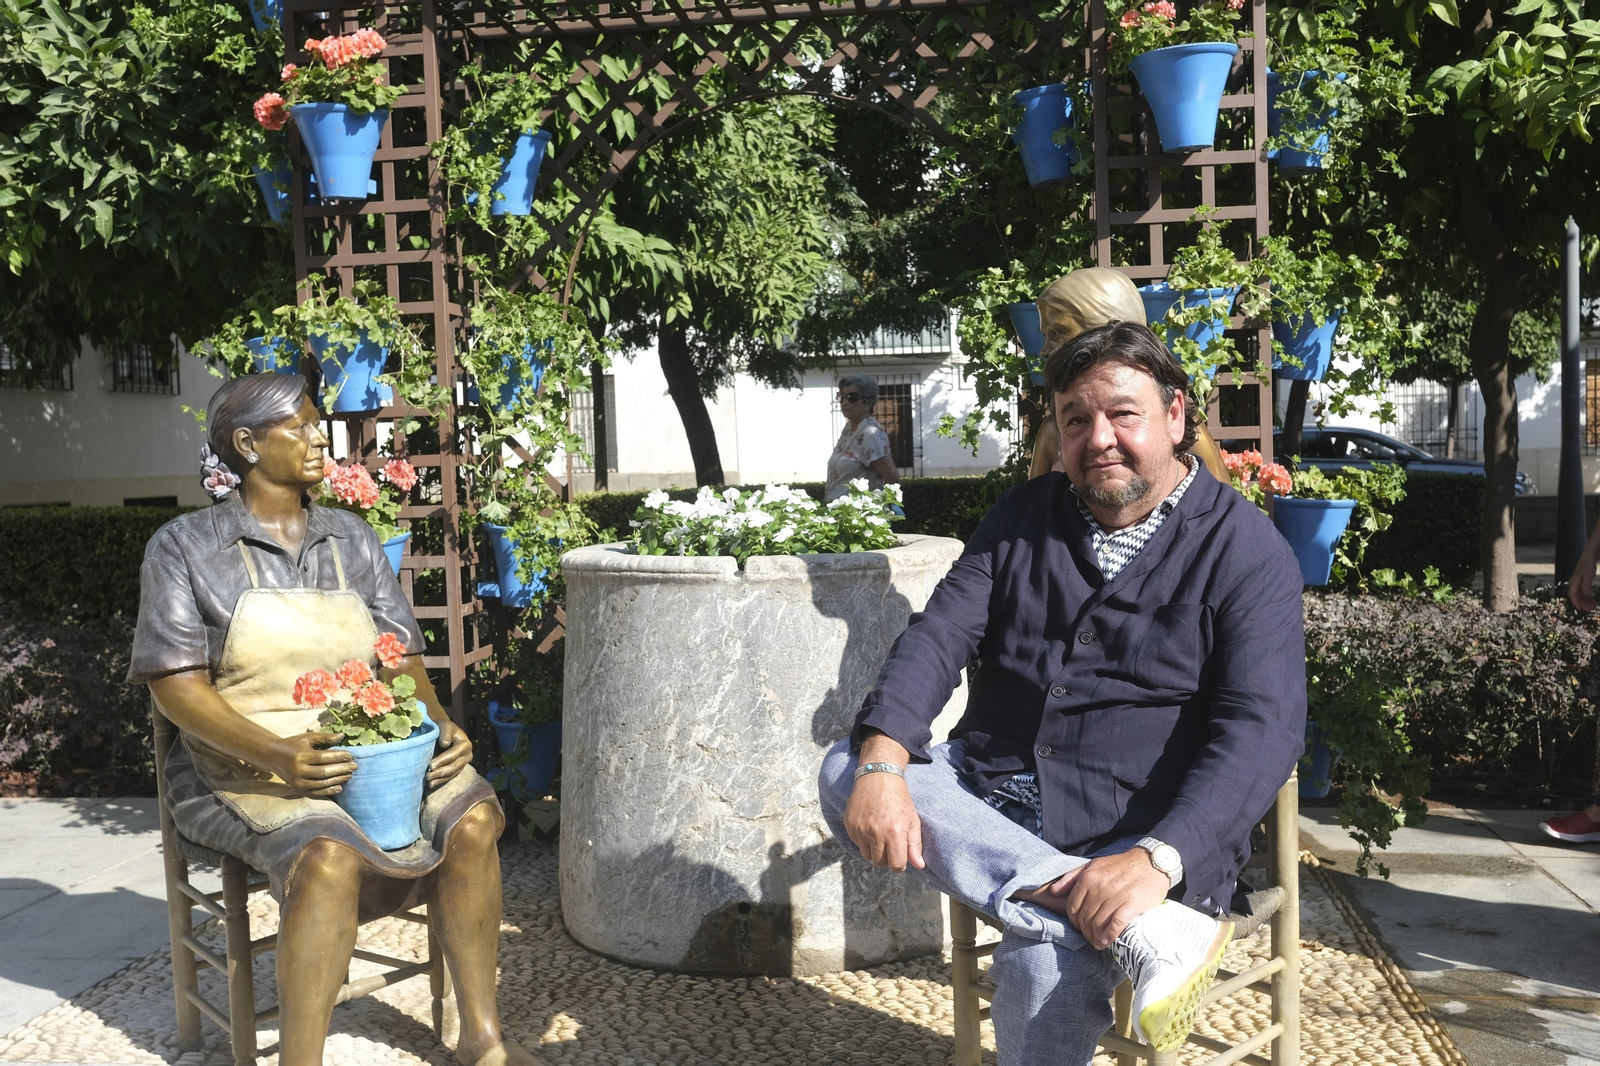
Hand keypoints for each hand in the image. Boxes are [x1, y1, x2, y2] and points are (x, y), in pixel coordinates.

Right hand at [272, 732, 355, 796]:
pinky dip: (328, 790)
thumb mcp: (307, 738)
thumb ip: (325, 737)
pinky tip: (339, 787)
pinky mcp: (298, 789)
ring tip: (349, 775)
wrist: (273, 757)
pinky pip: (316, 792)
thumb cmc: (293, 745)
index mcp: (301, 756)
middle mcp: (299, 770)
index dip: (338, 757)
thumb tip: (342, 736)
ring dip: (338, 779)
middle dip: (341, 769)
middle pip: (324, 772)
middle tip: (354, 766)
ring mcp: (298, 782)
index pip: (323, 758)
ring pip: (322, 783)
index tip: (350, 755)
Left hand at [427, 719, 472, 786]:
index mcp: (465, 745)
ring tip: (428, 781)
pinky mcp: (458, 769)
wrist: (445, 732)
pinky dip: (440, 781)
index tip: (430, 766)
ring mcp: (463, 764)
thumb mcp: (445, 726)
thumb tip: (444, 744)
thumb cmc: (444, 728)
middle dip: (440, 772)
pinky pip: (449, 777)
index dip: (442, 761)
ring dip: (439, 779)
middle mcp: (467, 756)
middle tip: (427, 775)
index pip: (453, 755)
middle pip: (453, 767)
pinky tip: (431, 785)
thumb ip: (445, 732)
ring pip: (451, 774)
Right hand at [843, 771, 924, 871]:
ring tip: (880, 835)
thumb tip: (919, 866)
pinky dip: (863, 841)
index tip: (900, 857)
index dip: (899, 864)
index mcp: (894, 833)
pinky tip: (870, 827)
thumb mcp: (912, 820)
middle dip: (887, 858)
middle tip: (890, 844)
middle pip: (880, 862)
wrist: (878, 777)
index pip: (896, 865)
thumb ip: (915, 845)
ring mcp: (860, 829)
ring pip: (866, 855)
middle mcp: (875, 833)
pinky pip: (856, 843)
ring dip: (874, 851)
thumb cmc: (899, 799)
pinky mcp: (850, 825)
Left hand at [1047, 849, 1170, 949]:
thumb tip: (1053, 891)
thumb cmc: (1120, 866)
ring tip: (1098, 942)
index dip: (1073, 921)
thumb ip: (1071, 878)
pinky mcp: (1132, 904)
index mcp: (1088, 877)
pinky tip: (1107, 941)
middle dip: (1085, 932)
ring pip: (1098, 923)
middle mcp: (1099, 887)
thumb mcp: (1093, 865)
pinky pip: (1116, 924)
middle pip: (1084, 918)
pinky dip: (1109, 936)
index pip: (1072, 907)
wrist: (1150, 862)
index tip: (1079, 927)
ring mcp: (1115, 896)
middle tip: (1090, 938)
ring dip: (1095, 937)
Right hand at [1570, 552, 1595, 610]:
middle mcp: (1574, 584)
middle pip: (1577, 597)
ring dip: (1586, 601)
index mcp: (1574, 583)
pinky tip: (1593, 600)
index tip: (1580, 609)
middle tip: (1590, 609)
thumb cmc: (1587, 566)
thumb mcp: (1588, 575)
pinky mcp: (1582, 583)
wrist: (1588, 558)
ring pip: (1580, 595)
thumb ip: (1586, 585)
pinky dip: (1588, 597)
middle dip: (1583, 603)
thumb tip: (1586, 594)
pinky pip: (1583, 592)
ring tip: (1593, 607)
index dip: (1576, 602)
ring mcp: (1578, 584)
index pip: (1573, 595)